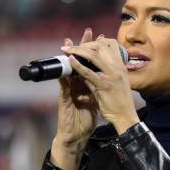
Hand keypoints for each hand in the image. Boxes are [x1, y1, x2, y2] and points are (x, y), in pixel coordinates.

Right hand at [50, 28, 98, 169]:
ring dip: (71, 57)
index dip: (94, 52)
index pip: (90, 64)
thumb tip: (105, 78)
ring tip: (71, 43)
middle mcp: (75, 85)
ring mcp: (68, 92)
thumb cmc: (85, 120)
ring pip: (68, 70)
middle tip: (87, 32)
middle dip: (83, 47)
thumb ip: (96, 89)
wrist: (76, 136)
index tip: (101, 38)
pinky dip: (65, 77)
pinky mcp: (64, 100)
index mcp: (85, 85)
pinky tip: (66, 67)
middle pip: (79, 63)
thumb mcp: (94, 101)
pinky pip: (64, 86)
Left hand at [61, 35, 139, 134]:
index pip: (111, 44)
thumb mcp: (117, 82)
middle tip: (71, 46)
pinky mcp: (103, 85)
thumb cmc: (121, 101)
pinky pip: (88, 72)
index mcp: (121, 66)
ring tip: (66, 49)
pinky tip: (70, 60)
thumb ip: (108, 72)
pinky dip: (77, 65)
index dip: (98, 40)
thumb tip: (93, 63)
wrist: (125, 117)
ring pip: (93, 55)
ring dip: (77, 50)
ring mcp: (111, 75)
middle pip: (100, 46)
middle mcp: (117, 67)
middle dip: (84, 43)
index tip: (87, 42)